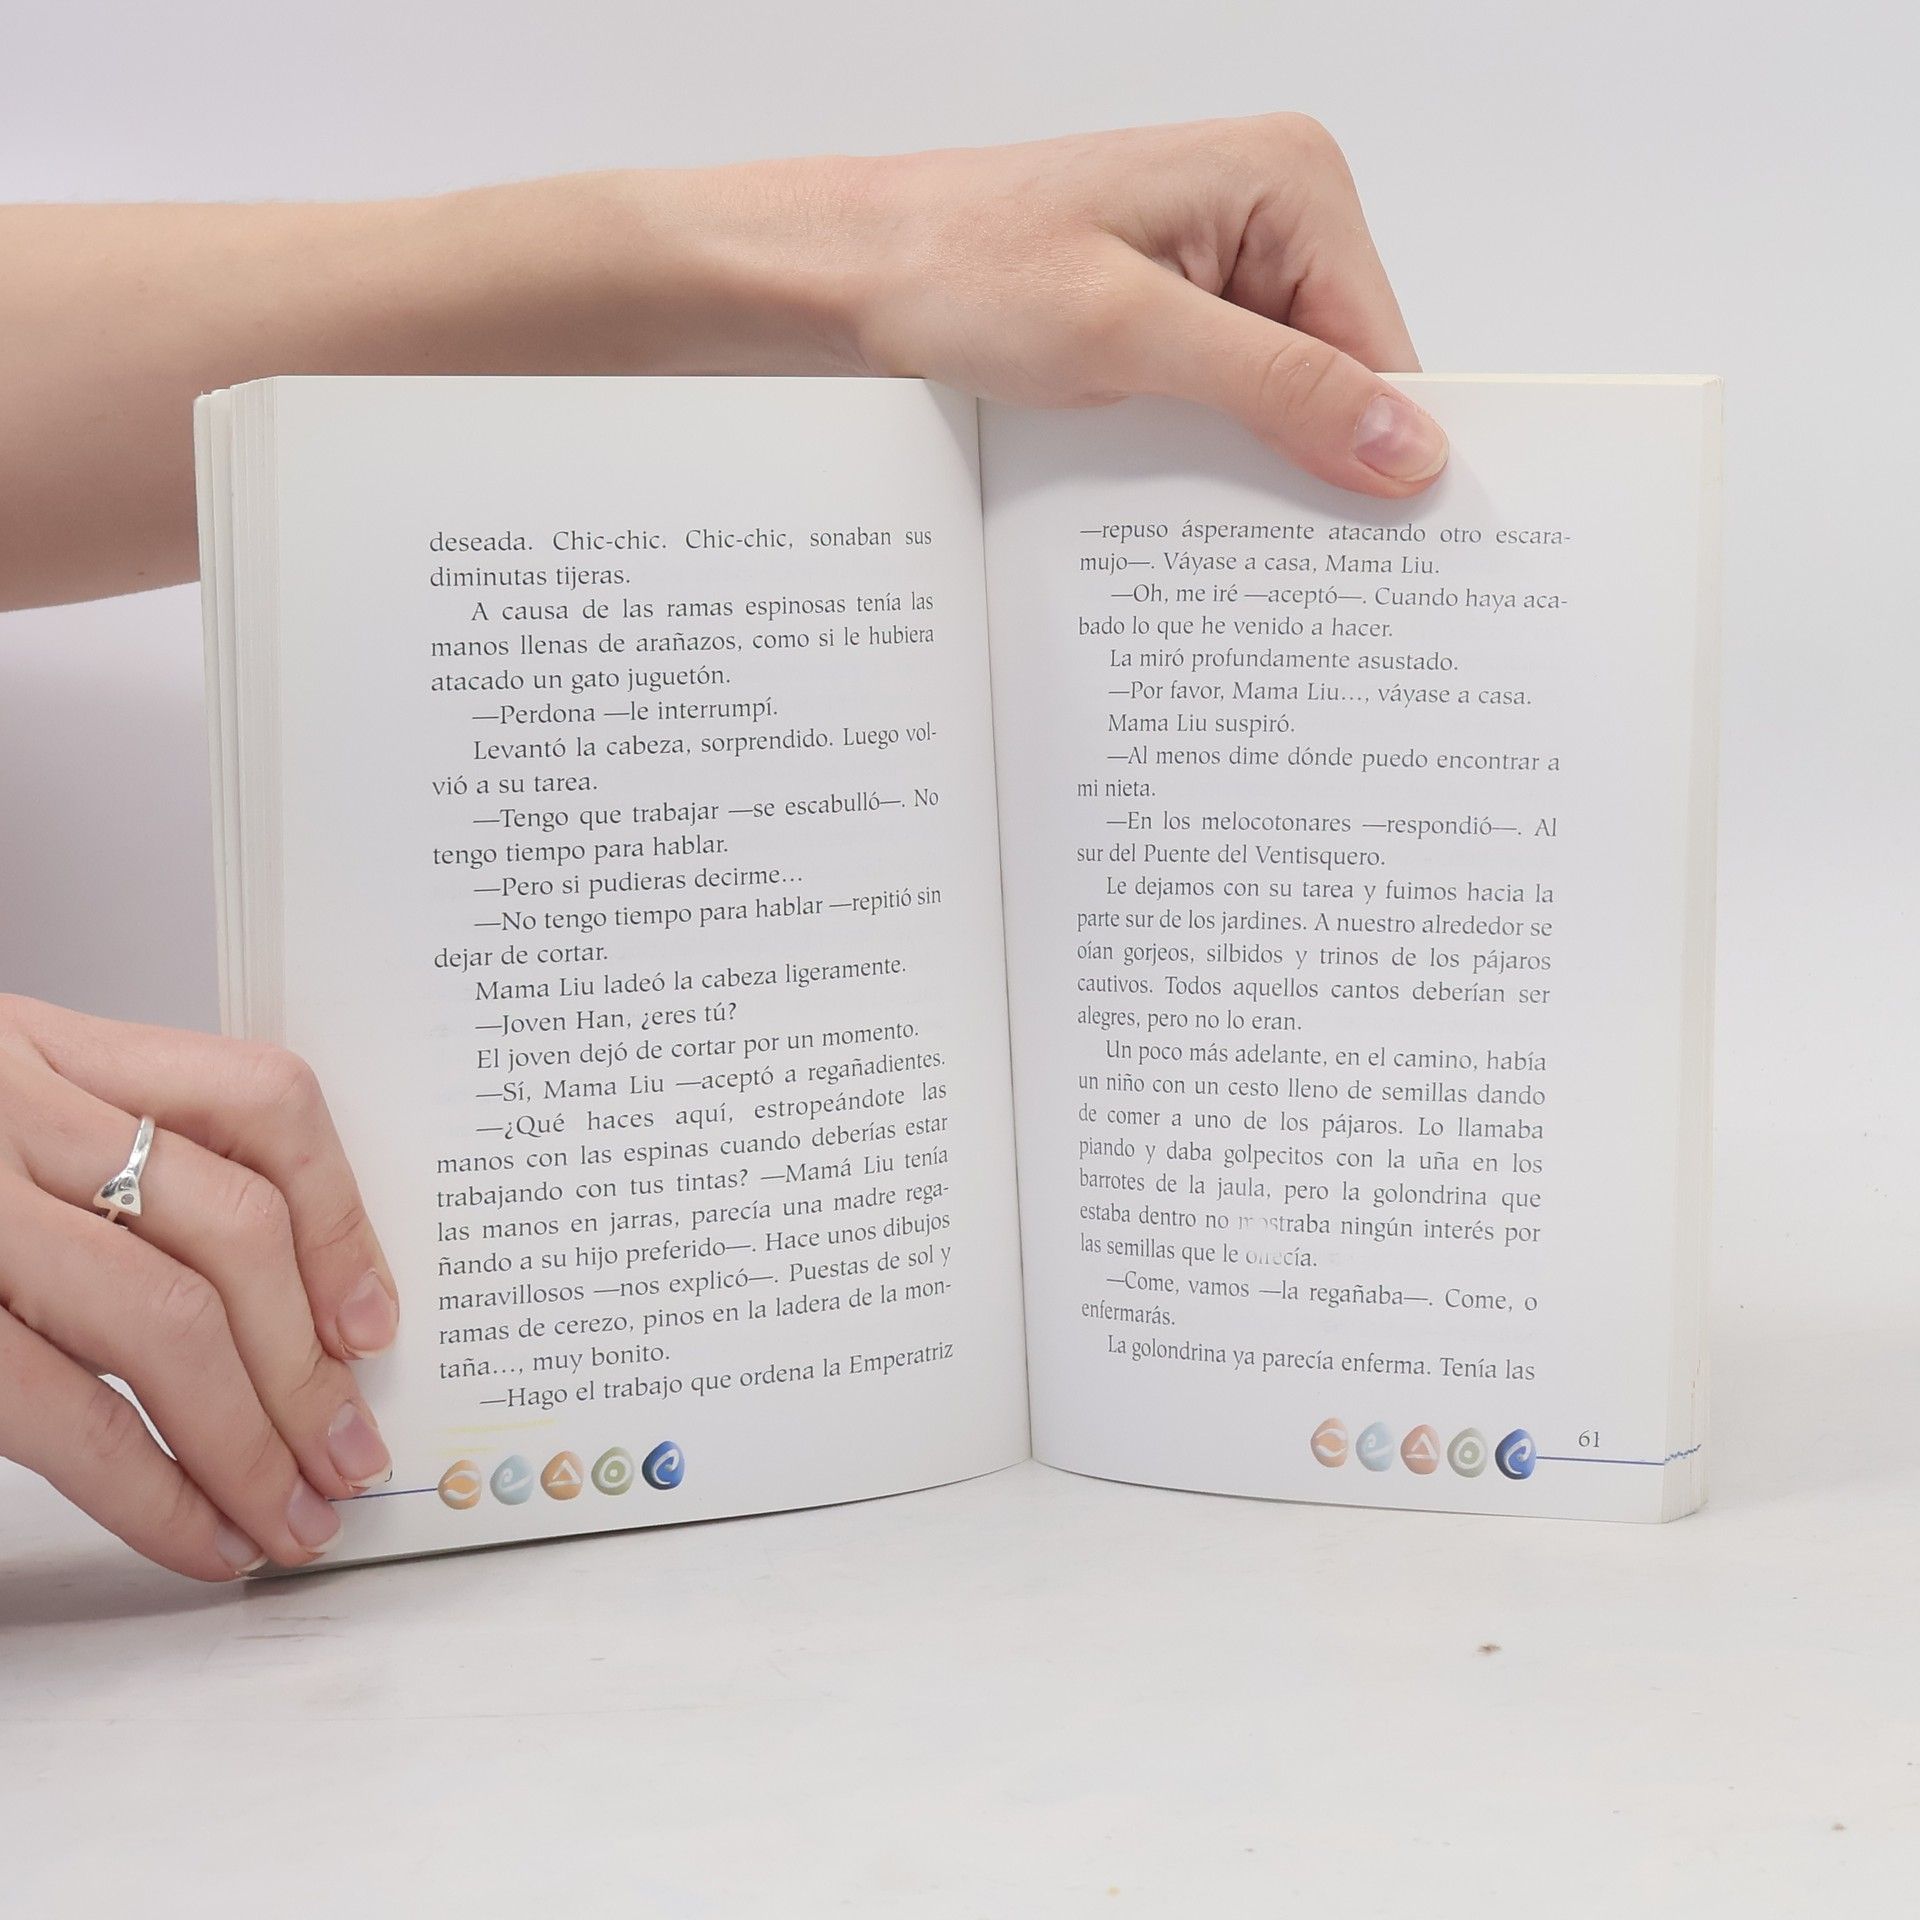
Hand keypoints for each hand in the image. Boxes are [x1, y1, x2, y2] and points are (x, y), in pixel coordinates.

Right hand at [0, 995, 397, 1578]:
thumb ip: (103, 1157)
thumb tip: (277, 1298)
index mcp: (48, 1051)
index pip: (260, 1100)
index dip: (341, 1215)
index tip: (372, 1315)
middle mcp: (12, 1114)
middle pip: (234, 1230)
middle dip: (310, 1365)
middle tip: (352, 1451)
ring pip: (165, 1319)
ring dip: (253, 1440)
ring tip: (295, 1514)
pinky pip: (58, 1410)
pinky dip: (150, 1490)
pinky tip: (197, 1536)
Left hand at [834, 114, 1445, 495]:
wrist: (860, 272)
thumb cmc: (967, 270)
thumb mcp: (1134, 338)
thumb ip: (1280, 389)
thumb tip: (1406, 444)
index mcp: (1289, 182)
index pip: (1384, 348)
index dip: (1380, 452)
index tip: (1373, 548)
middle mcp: (1272, 208)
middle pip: (1344, 374)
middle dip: (1312, 458)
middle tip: (1275, 549)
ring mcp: (1227, 257)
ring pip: (1289, 395)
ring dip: (1253, 457)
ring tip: (1204, 506)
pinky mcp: (1183, 302)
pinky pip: (1233, 393)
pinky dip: (1212, 445)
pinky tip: (1174, 477)